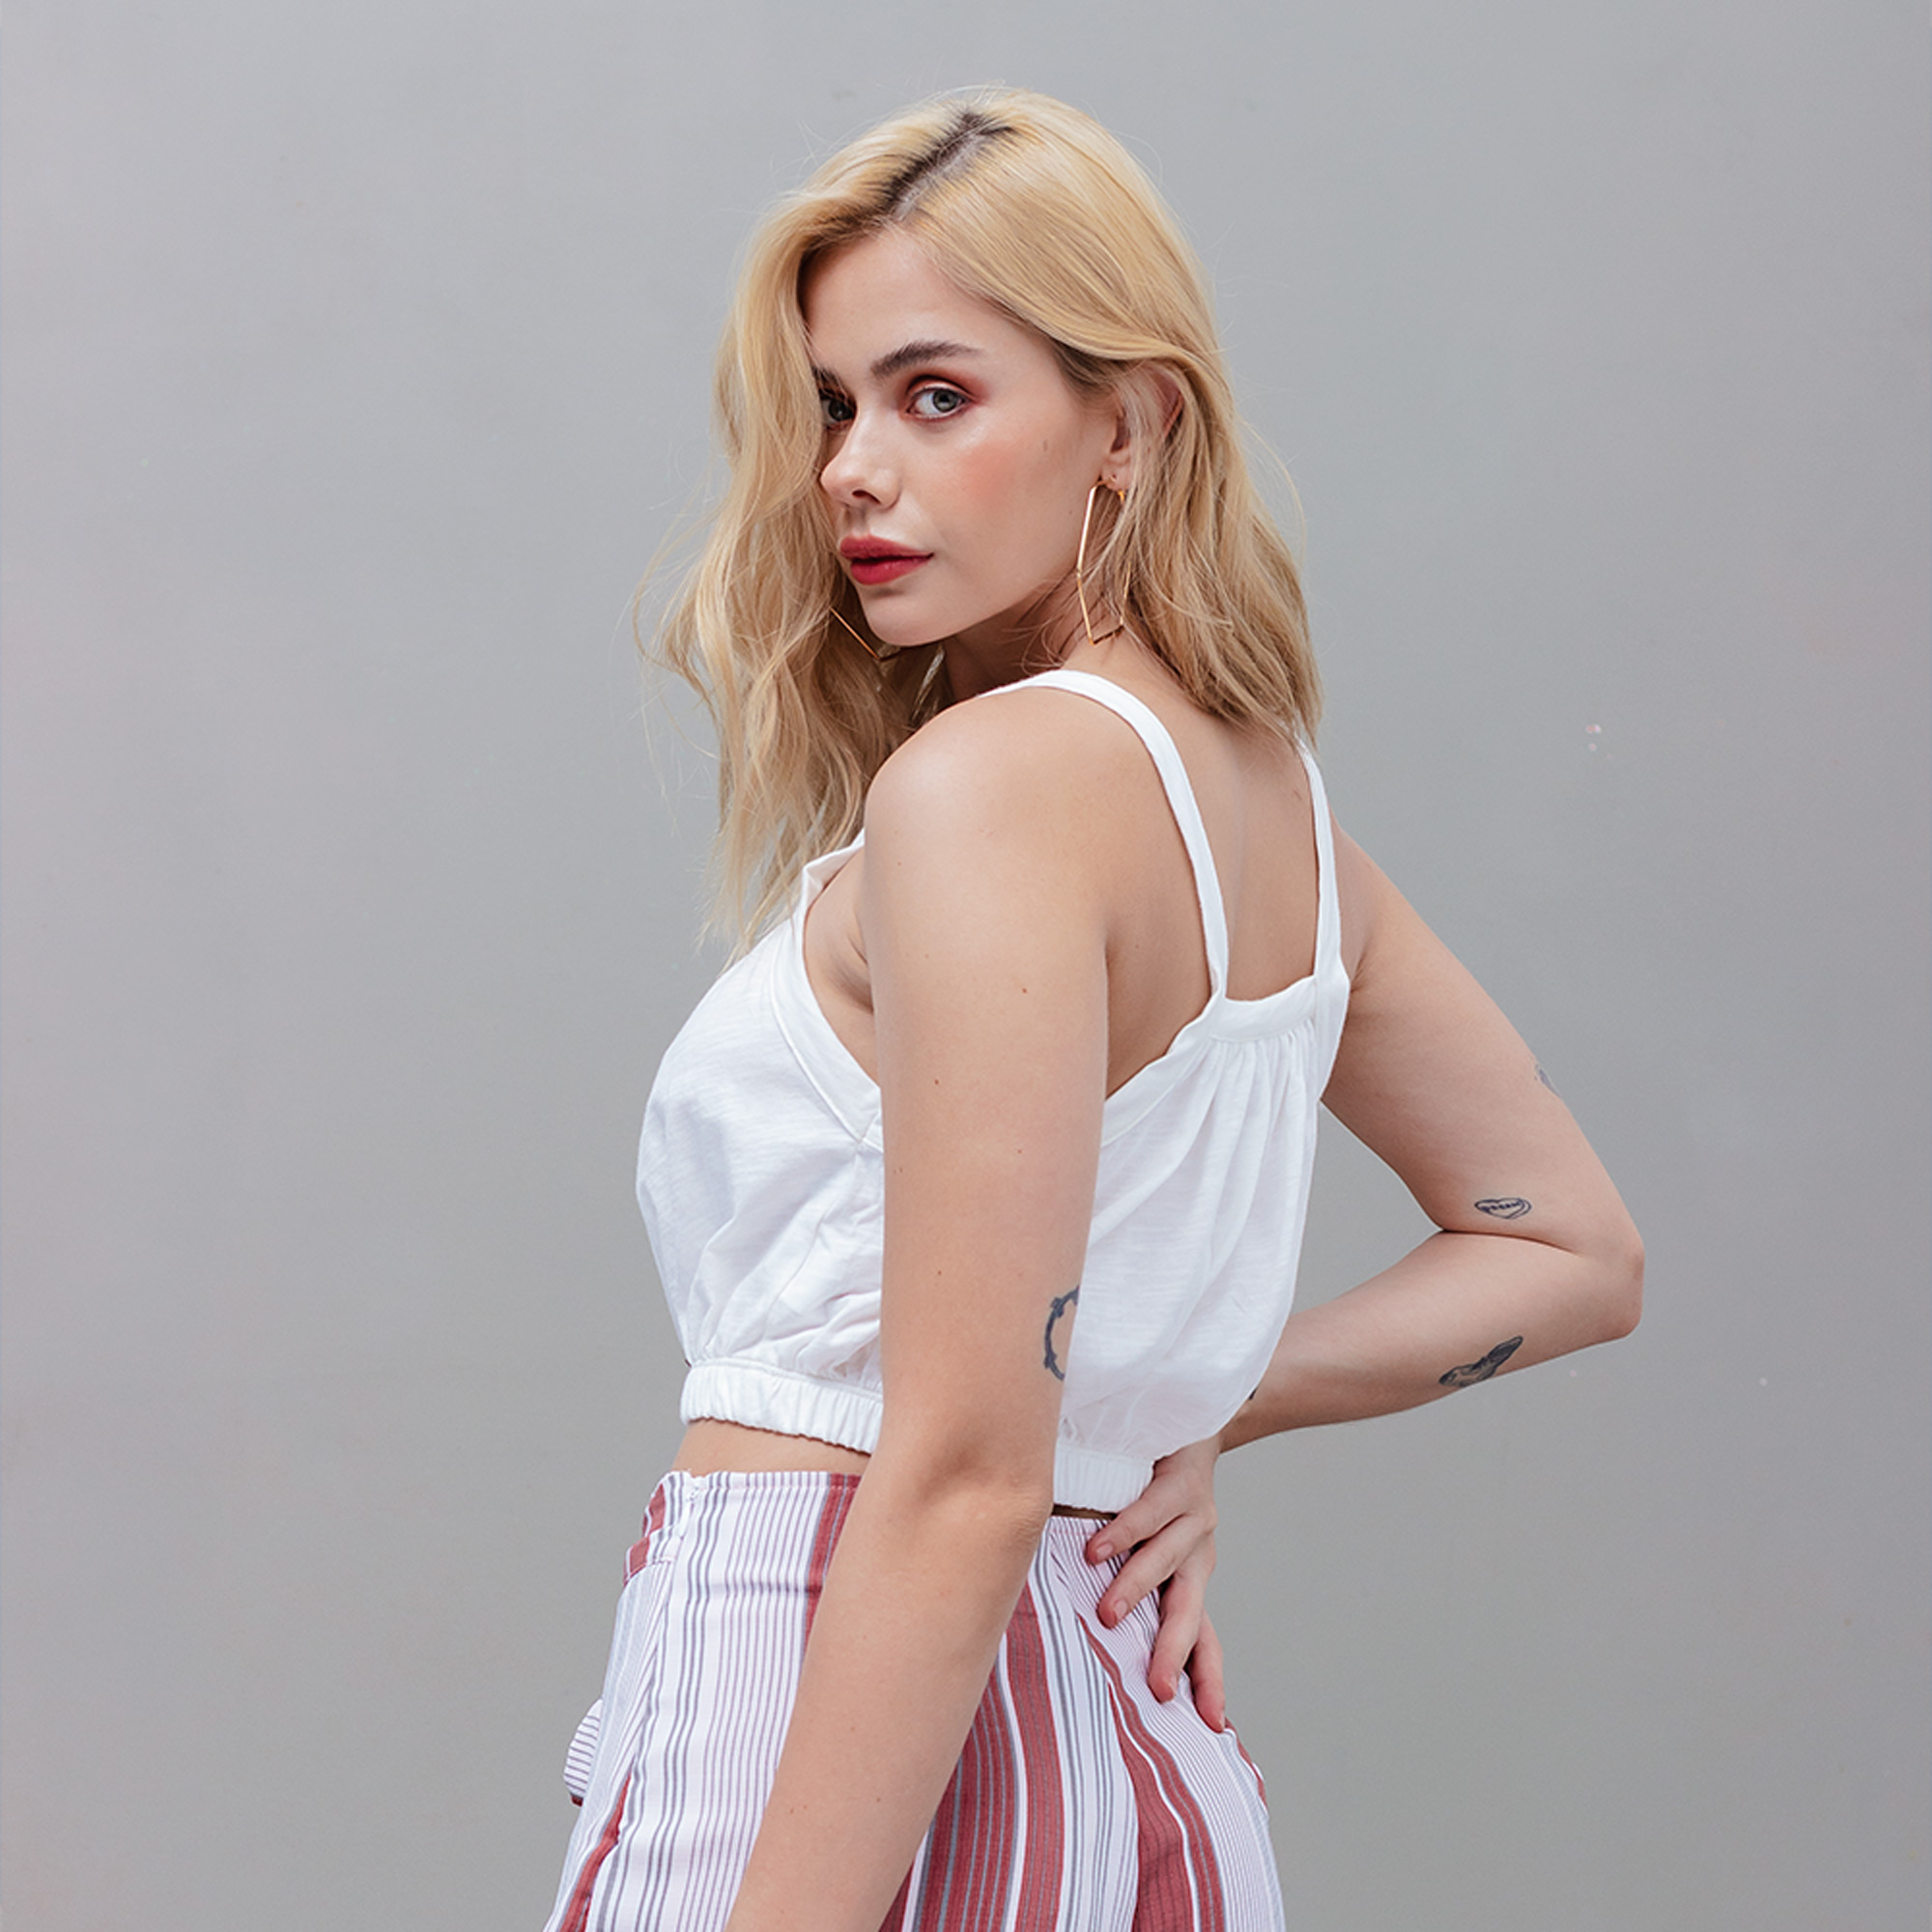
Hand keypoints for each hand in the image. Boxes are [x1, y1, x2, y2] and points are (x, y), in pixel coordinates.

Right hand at [1083, 1437, 1227, 1728]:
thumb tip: (1077, 1628)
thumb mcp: (1147, 1545)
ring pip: (1165, 1564)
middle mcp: (1198, 1556)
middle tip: (1155, 1690)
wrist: (1190, 1419)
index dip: (1207, 1681)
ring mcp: (1195, 1521)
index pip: (1203, 1640)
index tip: (1211, 1727)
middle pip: (1188, 1615)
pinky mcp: (1182, 1485)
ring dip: (1135, 1590)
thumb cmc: (1150, 1489)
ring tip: (1107, 1616)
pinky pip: (1149, 1514)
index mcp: (1190, 1578)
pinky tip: (1096, 1550)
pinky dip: (1123, 1533)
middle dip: (1171, 1654)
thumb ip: (1122, 1584)